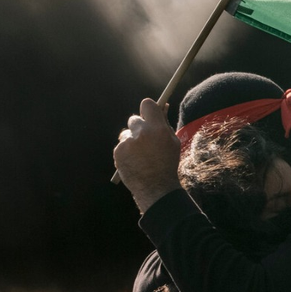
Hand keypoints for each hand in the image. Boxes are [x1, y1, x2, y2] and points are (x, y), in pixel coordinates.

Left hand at [114, 98, 181, 212]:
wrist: (156, 187)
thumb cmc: (167, 163)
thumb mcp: (172, 142)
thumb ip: (165, 124)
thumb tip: (163, 106)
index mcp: (158, 128)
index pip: (147, 104)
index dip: (148, 108)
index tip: (149, 113)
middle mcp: (141, 133)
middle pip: (134, 119)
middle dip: (139, 127)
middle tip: (145, 139)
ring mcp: (128, 142)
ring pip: (126, 134)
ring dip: (131, 140)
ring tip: (140, 155)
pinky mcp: (118, 151)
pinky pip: (121, 145)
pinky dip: (126, 151)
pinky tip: (134, 161)